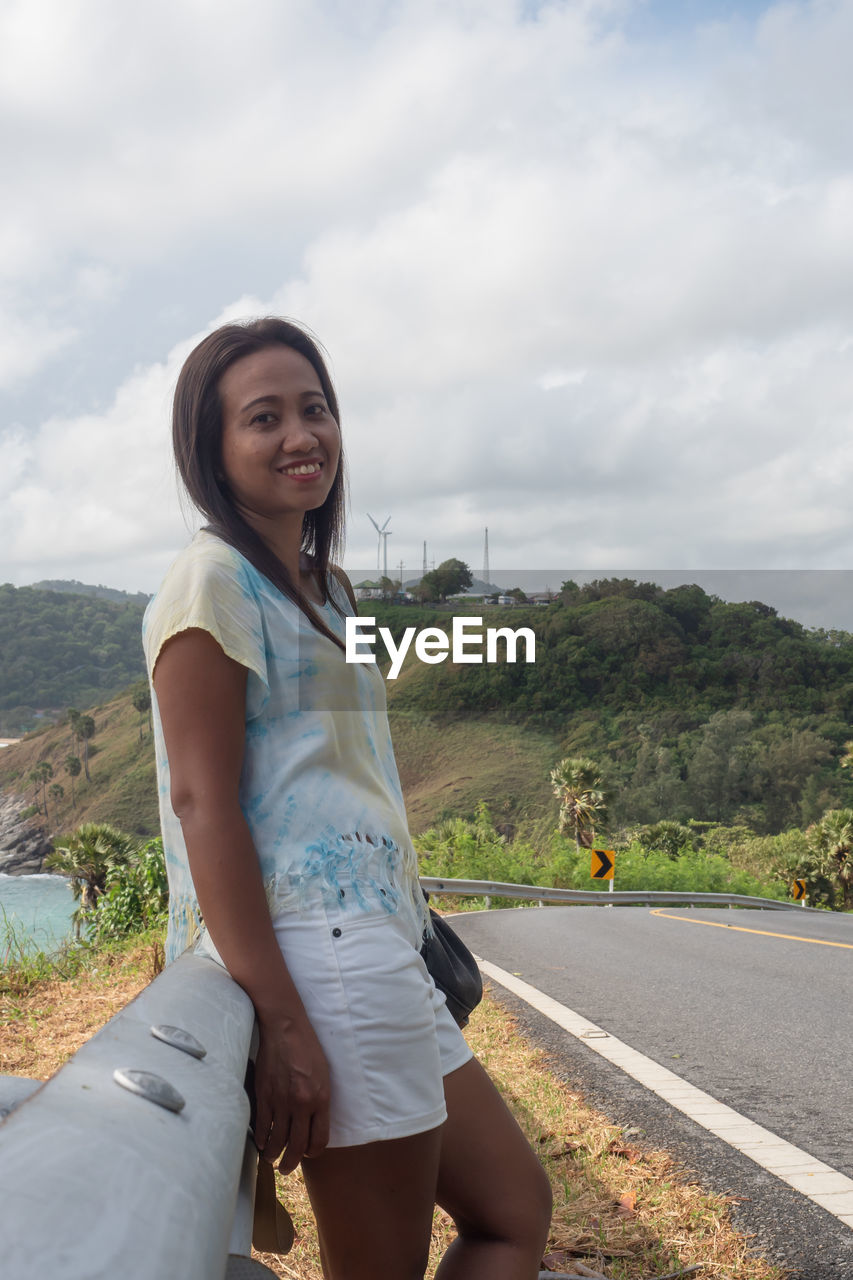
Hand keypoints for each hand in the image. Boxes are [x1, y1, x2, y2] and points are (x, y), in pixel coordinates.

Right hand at [252, 1011, 330, 1174]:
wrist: (285, 1029)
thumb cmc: (308, 1049)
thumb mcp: (324, 1075)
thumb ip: (320, 1100)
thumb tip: (312, 1123)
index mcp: (321, 1098)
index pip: (319, 1139)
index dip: (313, 1151)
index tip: (308, 1153)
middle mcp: (302, 1104)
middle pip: (297, 1146)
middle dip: (291, 1163)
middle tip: (286, 1168)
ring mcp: (281, 1101)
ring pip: (277, 1140)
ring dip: (273, 1155)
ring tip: (271, 1159)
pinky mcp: (264, 1095)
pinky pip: (262, 1126)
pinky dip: (261, 1139)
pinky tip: (261, 1142)